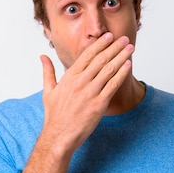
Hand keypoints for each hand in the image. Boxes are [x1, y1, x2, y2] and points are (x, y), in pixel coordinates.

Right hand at [39, 33, 133, 155]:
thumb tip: (43, 57)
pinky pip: (113, 85)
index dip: (100, 44)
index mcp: (69, 77)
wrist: (58, 136)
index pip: (87, 55)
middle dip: (114, 47)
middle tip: (124, 38)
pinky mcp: (99, 104)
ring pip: (109, 69)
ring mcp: (90, 93)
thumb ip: (48, 72)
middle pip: (101, 59)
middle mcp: (80, 82)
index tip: (109, 36)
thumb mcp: (48, 91)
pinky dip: (122, 73)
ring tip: (130, 48)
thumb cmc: (54, 115)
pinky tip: (128, 65)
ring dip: (121, 57)